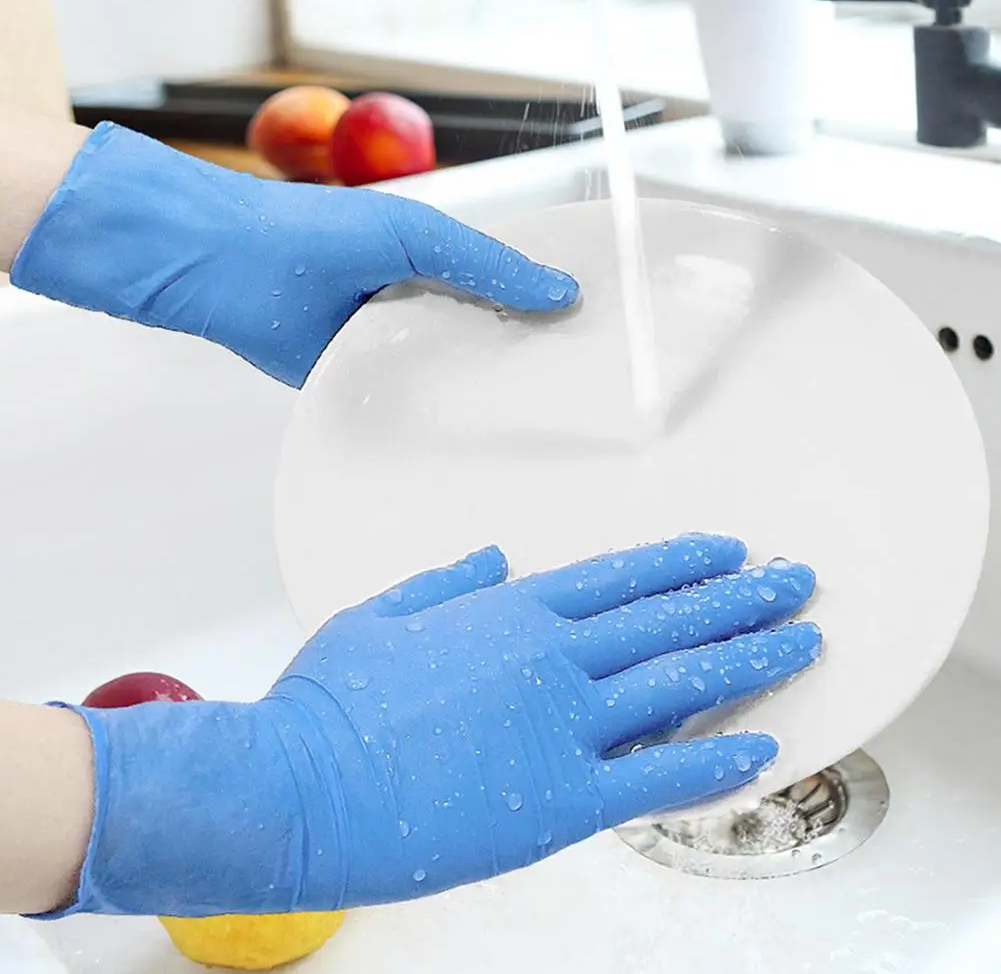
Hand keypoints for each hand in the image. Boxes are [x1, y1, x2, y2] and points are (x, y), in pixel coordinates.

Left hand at [10, 123, 577, 386]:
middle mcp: (421, 308)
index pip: (511, 291)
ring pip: (449, 380)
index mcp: (439, 264)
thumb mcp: (412, 235)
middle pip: (488, 342)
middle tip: (582, 401)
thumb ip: (484, 264)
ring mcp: (390, 350)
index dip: (552, 313)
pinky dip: (429, 424)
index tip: (599, 343)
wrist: (220, 270)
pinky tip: (468, 447)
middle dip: (526, 366)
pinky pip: (404, 408)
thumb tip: (560, 293)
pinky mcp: (358, 386)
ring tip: (538, 432)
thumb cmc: (311, 234)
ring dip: (481, 400)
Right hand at [45, 534, 818, 917]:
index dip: (681, 561)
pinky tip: (760, 750)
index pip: (618, 577)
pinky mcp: (558, 803)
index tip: (727, 550)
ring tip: (801, 639)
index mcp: (507, 615)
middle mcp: (549, 660)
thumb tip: (492, 555)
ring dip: (749, 660)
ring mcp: (560, 729)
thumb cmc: (329, 702)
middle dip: (740, 598)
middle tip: (794, 581)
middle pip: (668, 621)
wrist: (296, 785)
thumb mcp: (378, 615)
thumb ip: (445, 580)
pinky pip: (656, 782)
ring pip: (680, 685)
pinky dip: (714, 766)